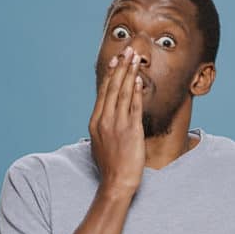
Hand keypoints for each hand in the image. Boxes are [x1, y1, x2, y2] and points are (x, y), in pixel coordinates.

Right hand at [88, 46, 145, 195]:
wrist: (116, 182)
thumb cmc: (111, 166)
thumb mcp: (100, 143)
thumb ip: (103, 127)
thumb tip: (107, 117)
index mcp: (95, 122)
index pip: (103, 92)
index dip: (111, 74)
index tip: (116, 61)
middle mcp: (104, 120)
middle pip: (113, 87)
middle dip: (121, 67)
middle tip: (128, 51)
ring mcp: (117, 124)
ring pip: (123, 93)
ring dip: (130, 73)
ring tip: (135, 59)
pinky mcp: (130, 130)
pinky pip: (134, 106)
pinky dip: (137, 91)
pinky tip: (139, 80)